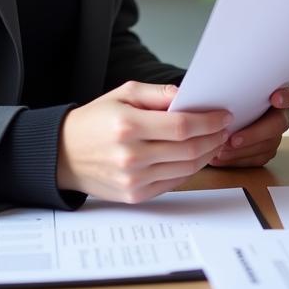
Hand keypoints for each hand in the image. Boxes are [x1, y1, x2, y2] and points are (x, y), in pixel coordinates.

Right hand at [57, 81, 230, 201]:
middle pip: (188, 149)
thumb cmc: (94, 121)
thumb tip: (188, 96)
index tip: (224, 115)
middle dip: (214, 137)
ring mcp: (133, 179)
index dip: (208, 121)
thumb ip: (158, 94)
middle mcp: (131, 156)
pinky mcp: (134, 195)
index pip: (182, 126)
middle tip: (225, 128)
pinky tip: (197, 157)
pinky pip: (173, 183)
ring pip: (185, 168)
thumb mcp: (123, 94)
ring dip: (207, 154)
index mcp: (128, 126)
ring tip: (216, 141)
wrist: (63, 155)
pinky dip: (190, 169)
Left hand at [211, 86, 288, 167]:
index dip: (287, 98)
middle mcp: (279, 115)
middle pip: (279, 124)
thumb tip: (225, 71)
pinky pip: (258, 158)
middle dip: (256, 133)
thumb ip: (234, 86)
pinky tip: (222, 157)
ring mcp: (274, 134)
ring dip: (244, 149)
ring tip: (221, 150)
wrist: (216, 123)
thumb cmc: (223, 102)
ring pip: (269, 144)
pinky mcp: (265, 151)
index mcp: (276, 94)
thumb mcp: (229, 89)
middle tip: (234, 139)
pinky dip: (239, 159)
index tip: (275, 98)